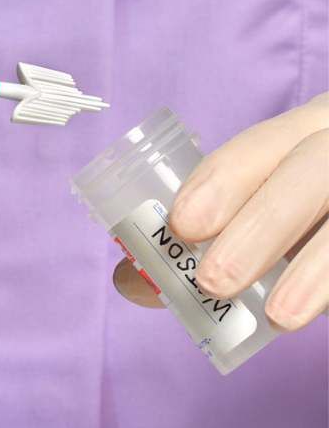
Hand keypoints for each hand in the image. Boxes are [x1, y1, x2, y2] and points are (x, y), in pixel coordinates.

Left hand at [113, 94, 328, 330]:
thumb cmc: (316, 206)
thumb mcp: (268, 205)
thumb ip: (205, 241)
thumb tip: (132, 282)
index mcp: (310, 128)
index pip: (263, 143)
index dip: (221, 181)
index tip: (181, 225)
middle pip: (311, 171)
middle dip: (260, 226)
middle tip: (213, 281)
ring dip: (317, 267)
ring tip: (280, 315)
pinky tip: (323, 310)